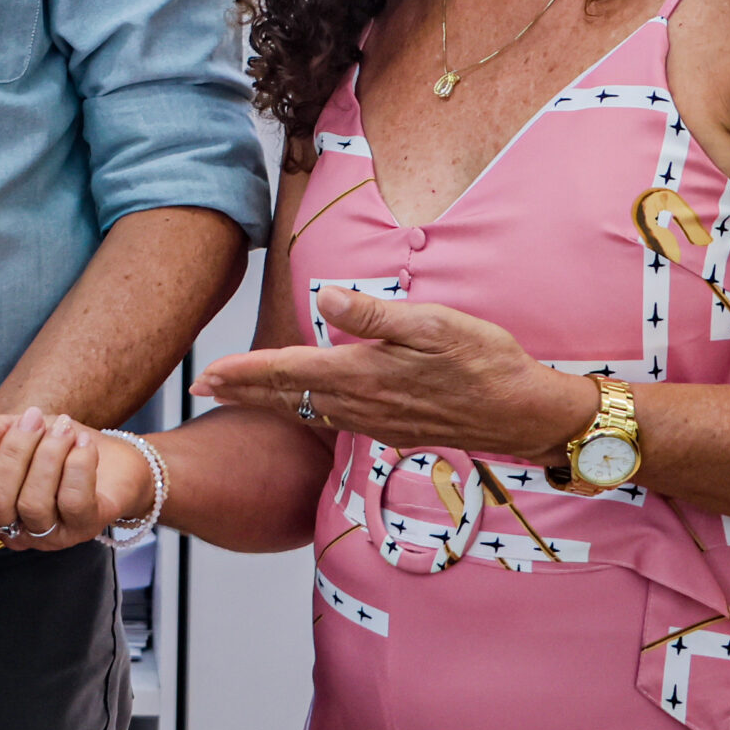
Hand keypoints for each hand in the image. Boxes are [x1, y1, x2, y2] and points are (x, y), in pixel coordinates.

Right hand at [0, 410, 151, 549]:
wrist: (111, 456)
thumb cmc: (53, 445)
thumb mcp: (8, 431)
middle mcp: (14, 528)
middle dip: (15, 454)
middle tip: (36, 419)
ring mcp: (49, 533)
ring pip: (34, 505)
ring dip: (50, 455)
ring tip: (65, 428)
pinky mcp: (83, 527)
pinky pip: (73, 503)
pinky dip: (77, 466)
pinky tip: (83, 446)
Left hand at [191, 286, 598, 458]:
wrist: (526, 415)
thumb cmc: (487, 362)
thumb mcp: (437, 324)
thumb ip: (377, 315)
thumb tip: (328, 299)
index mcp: (365, 375)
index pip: (290, 372)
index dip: (245, 373)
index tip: (208, 373)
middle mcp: (363, 406)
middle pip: (289, 398)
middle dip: (242, 392)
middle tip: (202, 389)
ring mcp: (379, 423)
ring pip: (309, 412)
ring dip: (270, 402)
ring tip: (239, 395)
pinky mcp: (395, 430)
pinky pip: (335, 420)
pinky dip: (306, 411)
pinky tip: (304, 406)